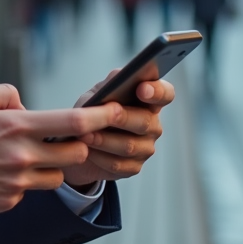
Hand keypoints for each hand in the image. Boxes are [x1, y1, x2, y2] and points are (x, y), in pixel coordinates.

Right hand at [0, 84, 122, 218]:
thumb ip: (7, 92)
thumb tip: (27, 104)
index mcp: (15, 126)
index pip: (72, 122)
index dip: (100, 116)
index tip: (116, 111)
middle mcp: (22, 156)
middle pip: (76, 153)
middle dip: (77, 144)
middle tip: (66, 137)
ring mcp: (17, 183)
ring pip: (57, 175)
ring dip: (52, 165)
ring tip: (27, 155)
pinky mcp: (9, 201)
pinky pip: (31, 190)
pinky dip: (25, 180)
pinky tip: (1, 173)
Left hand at [61, 74, 174, 189]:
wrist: (77, 144)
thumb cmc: (92, 112)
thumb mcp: (97, 94)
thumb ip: (110, 83)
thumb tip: (120, 76)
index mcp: (148, 101)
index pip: (165, 94)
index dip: (158, 92)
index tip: (142, 89)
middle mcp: (152, 124)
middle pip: (145, 122)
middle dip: (122, 118)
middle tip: (102, 116)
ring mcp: (145, 147)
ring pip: (129, 146)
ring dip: (104, 140)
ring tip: (85, 135)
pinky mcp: (133, 167)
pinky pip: (119, 164)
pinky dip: (99, 157)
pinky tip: (86, 151)